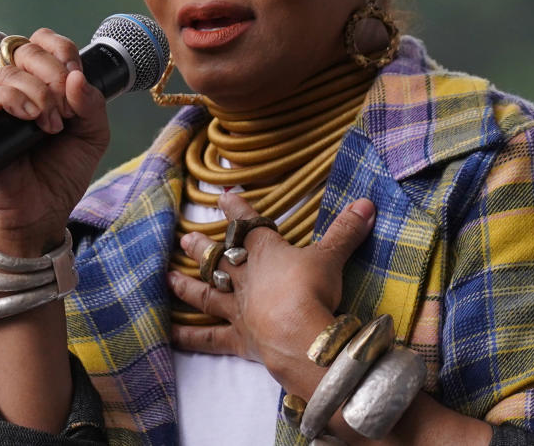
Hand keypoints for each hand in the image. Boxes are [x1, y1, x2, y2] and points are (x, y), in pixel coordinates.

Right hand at [0, 28, 109, 254]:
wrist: (44, 211)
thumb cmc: (62, 172)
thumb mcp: (93, 133)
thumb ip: (92, 103)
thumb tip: (76, 77)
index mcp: (37, 83)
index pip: (40, 42)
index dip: (61, 51)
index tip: (76, 75)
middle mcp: (9, 88)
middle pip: (25, 52)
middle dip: (53, 75)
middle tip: (66, 110)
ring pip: (9, 74)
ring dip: (39, 95)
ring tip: (52, 126)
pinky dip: (13, 100)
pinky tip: (31, 119)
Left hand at [169, 192, 375, 383]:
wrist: (300, 333)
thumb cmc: (312, 289)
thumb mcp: (332, 257)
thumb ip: (346, 231)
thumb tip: (367, 203)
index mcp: (264, 252)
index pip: (248, 224)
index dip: (237, 209)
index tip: (223, 195)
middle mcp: (244, 278)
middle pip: (217, 259)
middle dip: (201, 248)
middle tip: (184, 238)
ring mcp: (237, 309)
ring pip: (205, 294)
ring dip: (185, 287)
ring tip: (166, 279)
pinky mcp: (238, 339)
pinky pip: (208, 338)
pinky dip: (188, 337)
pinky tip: (169, 334)